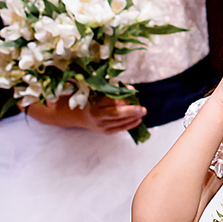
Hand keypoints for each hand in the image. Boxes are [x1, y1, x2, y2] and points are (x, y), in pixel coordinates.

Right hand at [26, 92, 147, 132]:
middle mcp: (97, 115)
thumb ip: (112, 90)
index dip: (123, 95)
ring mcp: (101, 125)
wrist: (79, 115)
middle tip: (143, 108)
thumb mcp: (98, 92)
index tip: (133, 91)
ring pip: (119, 121)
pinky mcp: (105, 131)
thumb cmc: (92, 99)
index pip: (111, 99)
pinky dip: (130, 124)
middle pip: (116, 113)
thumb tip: (131, 90)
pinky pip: (120, 128)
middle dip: (131, 111)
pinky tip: (138, 120)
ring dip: (133, 117)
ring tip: (142, 112)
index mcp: (94, 102)